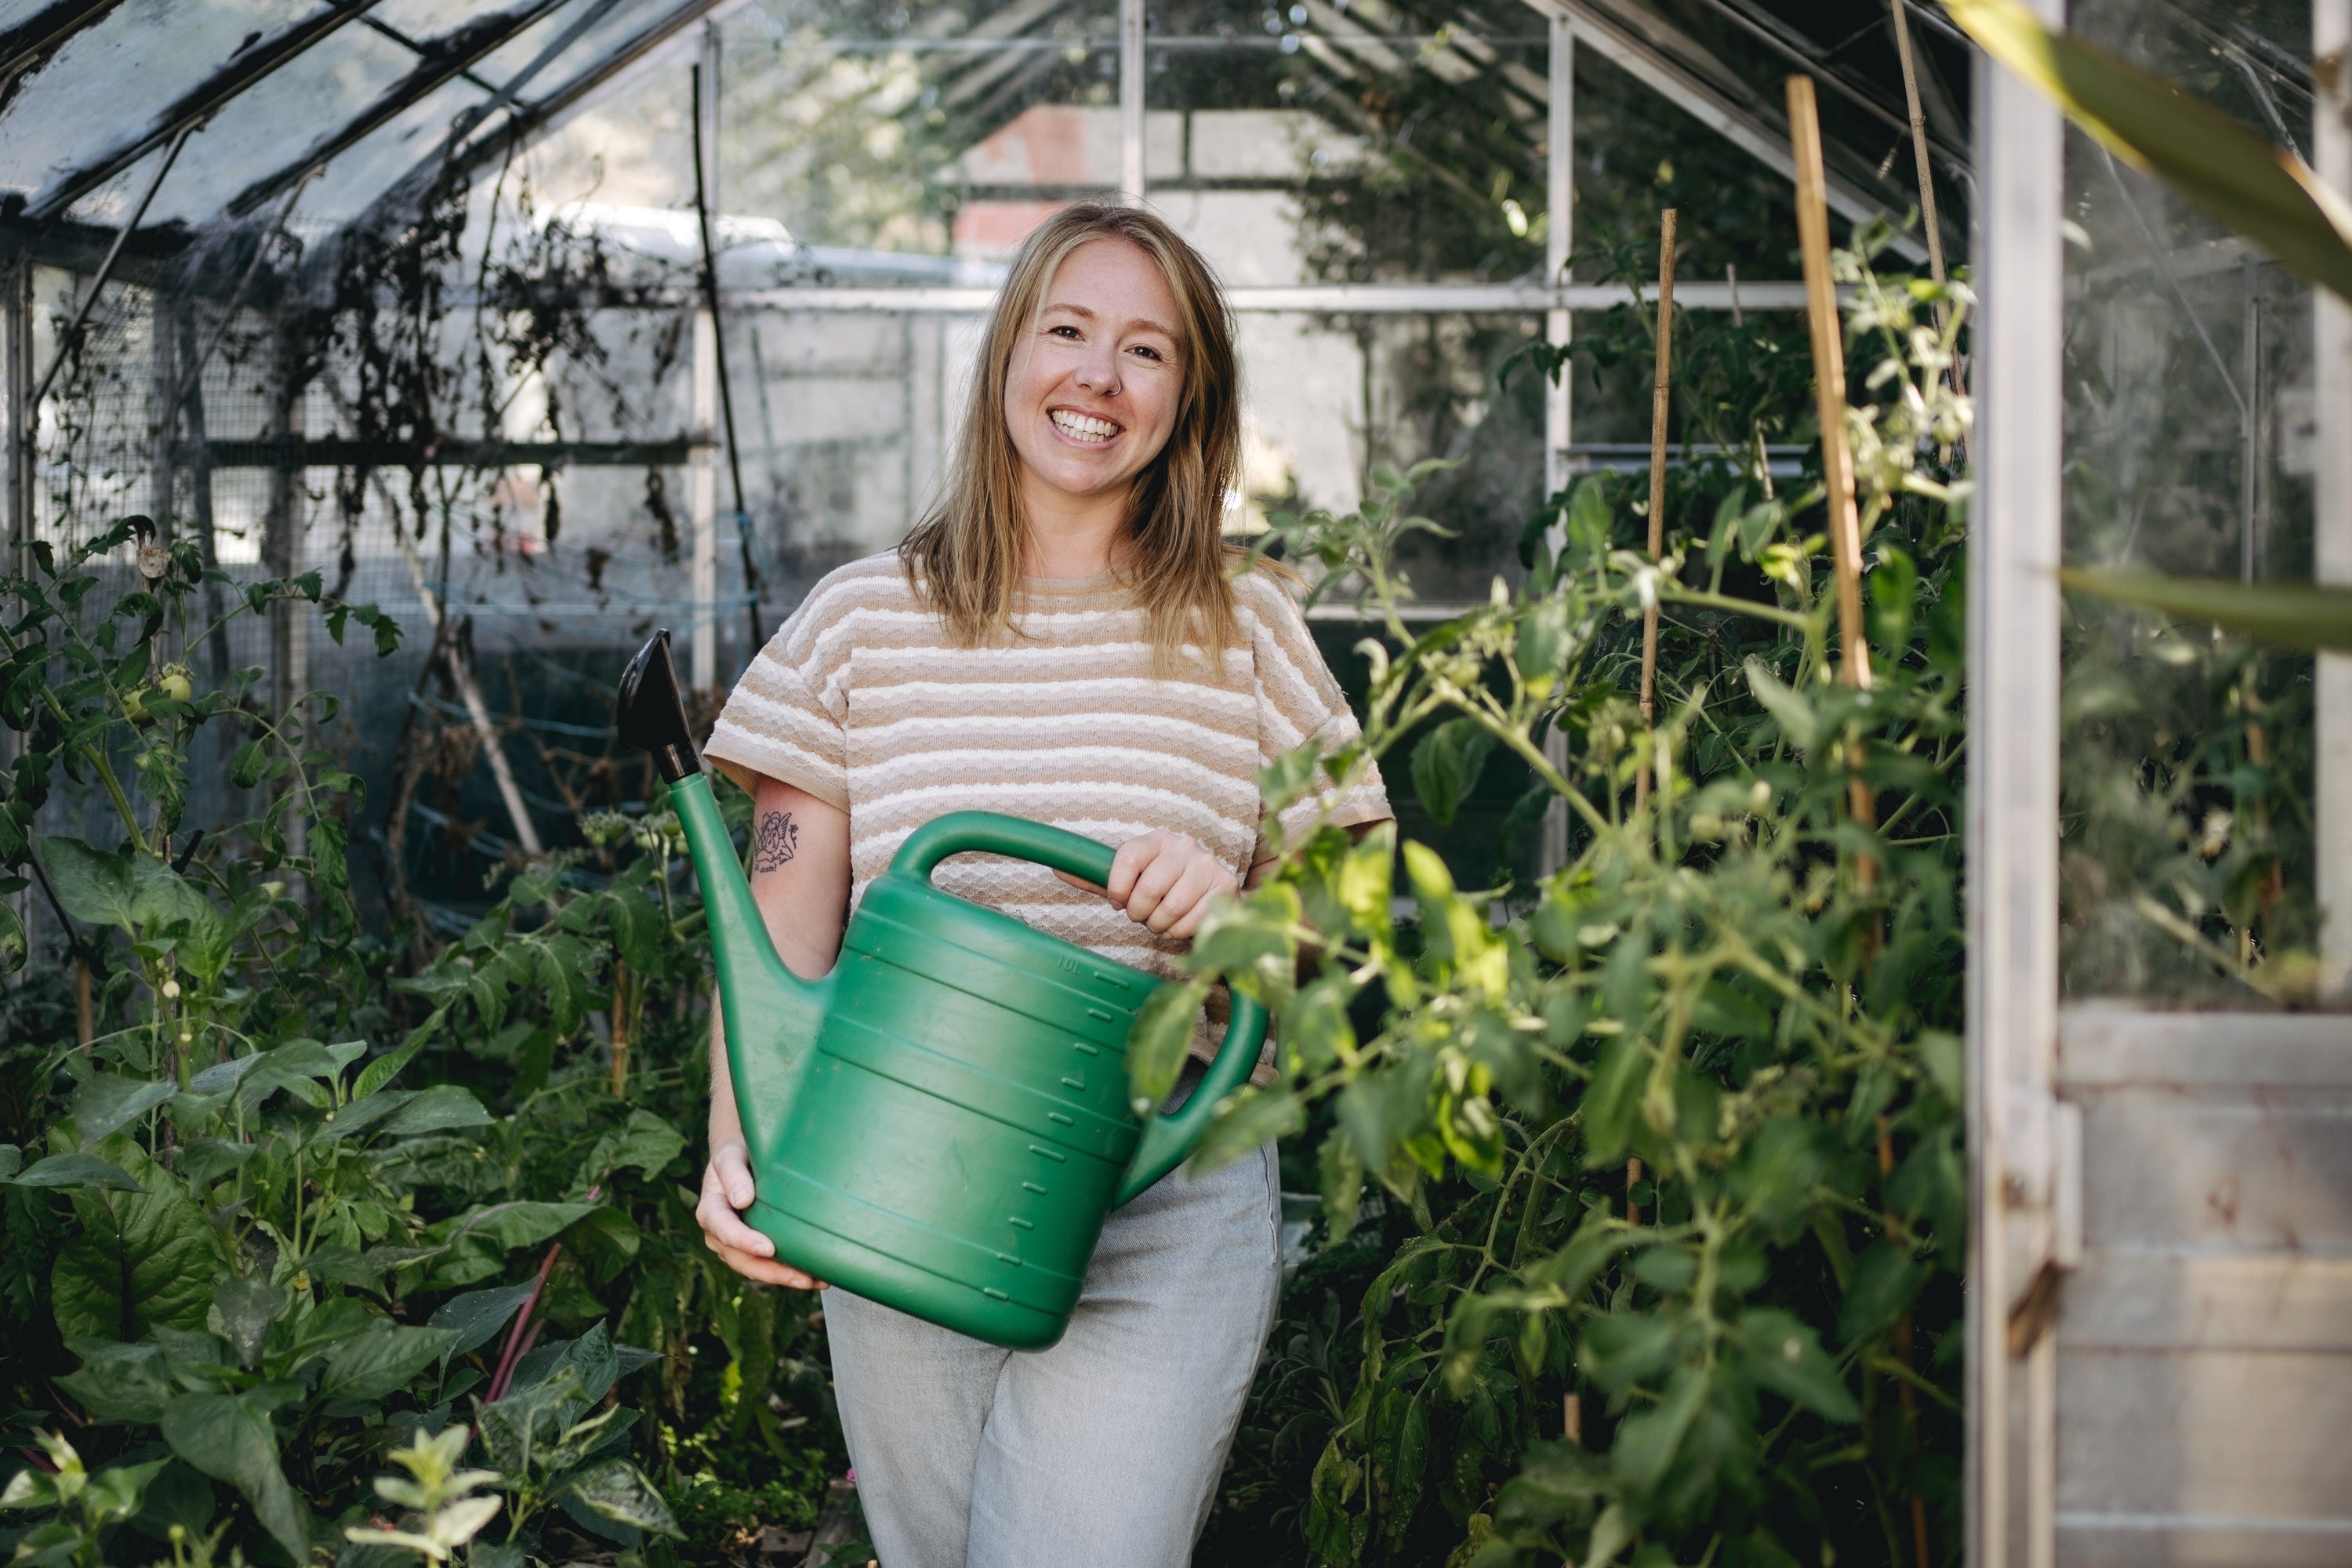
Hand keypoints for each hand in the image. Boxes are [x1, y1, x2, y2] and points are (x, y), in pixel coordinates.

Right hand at [695, 1140, 824, 1289]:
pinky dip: (789, 1272)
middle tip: (803, 1278)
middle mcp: (720, 1234)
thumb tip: (742, 1199)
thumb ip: (733, 1174)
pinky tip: (814, 1275)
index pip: (724, 1231)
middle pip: (742, 1260)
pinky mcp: (753, 1248)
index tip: (768, 1248)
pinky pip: (769, 1265)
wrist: (741, 1158)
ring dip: (785, 1277)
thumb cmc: (736, 1155)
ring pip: (758, 1269)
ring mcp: (736, 1245)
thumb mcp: (729, 1157)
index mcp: (711, 1212)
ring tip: (817, 1281)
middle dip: (773, 1272)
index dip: (744, 1242)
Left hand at [1059, 829, 1235, 939]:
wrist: (1209, 891)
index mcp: (1156, 839)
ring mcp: (1206, 865)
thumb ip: (1097, 878)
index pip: (1128, 858)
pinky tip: (1179, 922)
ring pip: (1169, 910)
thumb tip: (1058, 868)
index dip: (1117, 888)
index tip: (1118, 902)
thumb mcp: (1129, 879)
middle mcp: (1183, 846)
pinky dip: (1178, 932)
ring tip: (1160, 919)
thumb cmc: (1162, 886)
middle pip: (1148, 890)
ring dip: (1158, 925)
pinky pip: (1190, 923)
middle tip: (1142, 914)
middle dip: (1139, 912)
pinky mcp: (1224, 887)